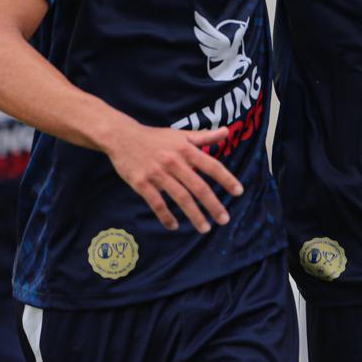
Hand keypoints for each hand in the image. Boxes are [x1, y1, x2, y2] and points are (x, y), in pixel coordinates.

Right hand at [103, 122, 242, 233]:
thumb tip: (227, 132)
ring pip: (180, 197)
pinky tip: (174, 226)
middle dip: (213, 204)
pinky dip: (166, 216)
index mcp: (186, 149)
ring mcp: (157, 173)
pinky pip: (157, 203)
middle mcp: (174, 161)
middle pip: (198, 186)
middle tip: (224, 219)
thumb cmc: (155, 138)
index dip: (226, 179)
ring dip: (194, 215)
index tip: (239, 192)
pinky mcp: (141, 183)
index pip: (211, 165)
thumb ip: (204, 137)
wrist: (122, 137)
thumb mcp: (180, 135)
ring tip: (205, 228)